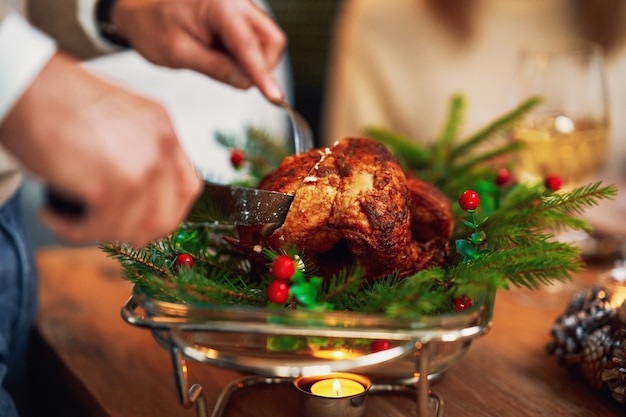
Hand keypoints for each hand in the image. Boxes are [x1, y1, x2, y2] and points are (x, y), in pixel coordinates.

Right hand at [0, 53, 201, 245]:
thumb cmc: (56, 98)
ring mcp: (141, 166)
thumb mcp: (118, 117)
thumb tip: (137, 192)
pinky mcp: (111, 186)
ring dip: (99, 232)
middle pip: (166, 216)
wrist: (24, 84)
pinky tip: (54, 213)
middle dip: (133, 232)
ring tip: (71, 217)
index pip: (187, 186)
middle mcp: (160, 145)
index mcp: (164, 126)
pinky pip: (98, 229)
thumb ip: (138, 150)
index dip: (165, 211)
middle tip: (104, 226)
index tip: (142, 219)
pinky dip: (72, 230)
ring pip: (134, 230)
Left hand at [112, 0, 286, 102]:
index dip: (263, 75)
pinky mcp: (241, 19)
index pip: (249, 46)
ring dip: (254, 64)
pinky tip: (222, 58)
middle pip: (272, 40)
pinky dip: (247, 58)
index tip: (276, 98)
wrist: (142, 15)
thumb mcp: (179, 54)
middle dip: (262, 67)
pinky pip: (258, 43)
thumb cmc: (154, 28)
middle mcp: (236, 2)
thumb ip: (216, 68)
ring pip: (268, 43)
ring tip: (219, 64)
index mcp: (219, 5)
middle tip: (235, 80)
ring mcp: (241, 9)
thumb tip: (246, 83)